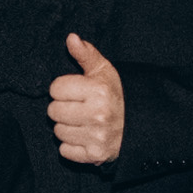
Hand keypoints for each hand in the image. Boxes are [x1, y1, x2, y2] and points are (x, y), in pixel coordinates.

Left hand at [49, 31, 126, 167]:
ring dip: (66, 127)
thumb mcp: (104, 72)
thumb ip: (86, 54)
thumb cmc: (116, 96)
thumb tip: (71, 38)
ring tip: (83, 122)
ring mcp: (96, 136)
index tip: (76, 92)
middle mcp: (98, 114)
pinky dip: (72, 146)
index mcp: (98, 90)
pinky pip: (65, 151)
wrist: (138, 125)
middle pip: (53, 111)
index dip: (63, 89)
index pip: (55, 89)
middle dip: (63, 109)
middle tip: (78, 108)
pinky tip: (85, 137)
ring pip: (58, 132)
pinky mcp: (95, 155)